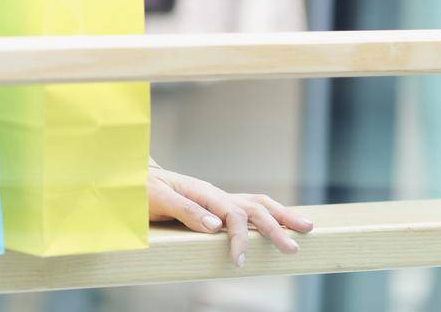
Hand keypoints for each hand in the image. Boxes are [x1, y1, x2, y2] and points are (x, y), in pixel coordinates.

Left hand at [147, 164, 313, 265]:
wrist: (134, 178)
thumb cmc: (143, 189)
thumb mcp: (157, 199)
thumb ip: (185, 211)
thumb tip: (215, 226)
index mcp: (203, 192)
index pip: (232, 215)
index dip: (240, 238)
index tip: (240, 261)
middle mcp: (215, 194)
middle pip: (254, 208)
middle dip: (276, 228)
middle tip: (294, 249)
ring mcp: (218, 199)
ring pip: (257, 204)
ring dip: (282, 216)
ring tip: (307, 227)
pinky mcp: (217, 206)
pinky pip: (248, 208)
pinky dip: (269, 214)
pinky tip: (281, 223)